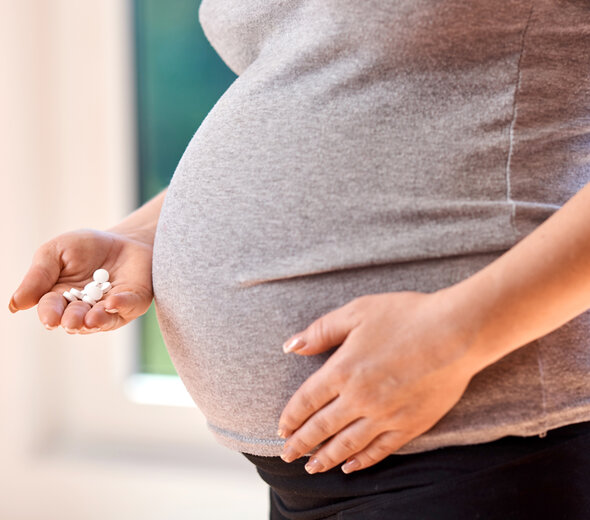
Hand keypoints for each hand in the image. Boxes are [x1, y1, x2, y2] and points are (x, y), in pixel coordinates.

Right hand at [8, 228, 153, 332]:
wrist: (122, 239)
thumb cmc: (85, 247)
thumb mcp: (55, 252)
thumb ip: (38, 276)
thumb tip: (15, 305)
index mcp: (60, 299)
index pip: (52, 309)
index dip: (50, 314)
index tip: (50, 318)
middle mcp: (85, 310)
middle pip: (76, 320)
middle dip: (73, 320)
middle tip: (71, 321)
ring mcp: (110, 309)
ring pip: (103, 320)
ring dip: (97, 320)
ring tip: (92, 318)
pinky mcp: (133, 302)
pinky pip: (128, 307)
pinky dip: (121, 304)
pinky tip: (113, 301)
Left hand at [278, 290, 478, 473]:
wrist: (457, 331)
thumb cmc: (406, 315)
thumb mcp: (357, 312)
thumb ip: (321, 330)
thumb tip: (291, 346)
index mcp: (342, 369)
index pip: (307, 400)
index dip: (291, 417)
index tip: (280, 428)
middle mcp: (360, 398)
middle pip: (321, 427)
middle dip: (300, 443)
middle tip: (286, 455)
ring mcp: (386, 415)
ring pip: (347, 444)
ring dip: (325, 457)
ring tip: (311, 467)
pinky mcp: (410, 425)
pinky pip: (380, 450)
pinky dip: (362, 461)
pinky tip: (350, 466)